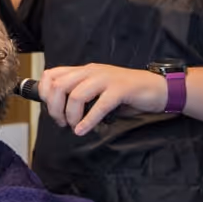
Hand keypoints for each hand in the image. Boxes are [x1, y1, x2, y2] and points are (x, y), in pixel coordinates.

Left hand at [37, 63, 167, 135]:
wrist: (157, 88)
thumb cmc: (126, 93)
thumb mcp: (98, 90)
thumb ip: (80, 94)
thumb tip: (58, 111)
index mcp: (84, 71)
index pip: (52, 75)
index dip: (45, 93)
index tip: (51, 109)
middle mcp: (92, 71)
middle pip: (59, 85)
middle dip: (54, 108)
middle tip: (62, 123)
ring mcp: (106, 79)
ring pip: (76, 95)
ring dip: (71, 115)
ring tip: (74, 127)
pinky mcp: (120, 89)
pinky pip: (99, 105)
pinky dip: (88, 121)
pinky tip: (83, 130)